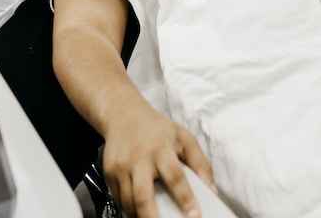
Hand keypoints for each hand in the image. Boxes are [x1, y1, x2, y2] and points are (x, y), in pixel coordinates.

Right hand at [102, 95, 215, 217]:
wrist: (124, 114)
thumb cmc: (156, 128)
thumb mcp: (184, 137)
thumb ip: (200, 163)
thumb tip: (211, 190)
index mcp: (161, 148)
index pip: (175, 176)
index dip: (185, 198)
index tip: (194, 216)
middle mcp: (139, 158)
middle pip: (143, 196)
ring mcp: (121, 166)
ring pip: (128, 201)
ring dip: (140, 215)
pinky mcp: (109, 172)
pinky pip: (118, 198)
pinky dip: (129, 208)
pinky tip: (139, 208)